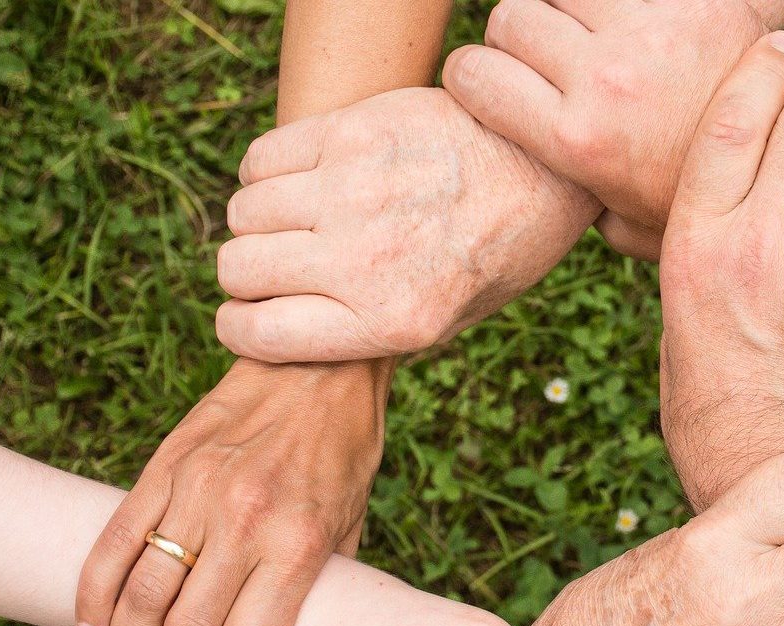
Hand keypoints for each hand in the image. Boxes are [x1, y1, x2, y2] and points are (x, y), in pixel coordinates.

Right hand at [75, 358, 389, 625]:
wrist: (318, 366)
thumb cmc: (343, 451)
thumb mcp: (351, 524)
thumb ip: (319, 584)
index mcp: (297, 545)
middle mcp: (245, 522)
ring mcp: (198, 492)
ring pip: (140, 597)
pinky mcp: (164, 468)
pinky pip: (112, 544)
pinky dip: (92, 598)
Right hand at [214, 87, 600, 362]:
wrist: (544, 168)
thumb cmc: (496, 252)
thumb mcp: (448, 322)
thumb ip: (367, 333)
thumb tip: (284, 334)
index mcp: (391, 322)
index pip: (258, 334)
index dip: (240, 327)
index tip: (247, 316)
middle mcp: (366, 260)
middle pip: (238, 269)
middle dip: (246, 275)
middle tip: (278, 266)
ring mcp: (355, 191)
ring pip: (243, 212)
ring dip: (258, 221)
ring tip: (296, 220)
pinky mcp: (352, 132)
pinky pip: (261, 158)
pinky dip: (265, 173)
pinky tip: (302, 179)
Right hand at [443, 0, 783, 258]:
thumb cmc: (702, 203)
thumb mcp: (629, 224)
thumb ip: (578, 205)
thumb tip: (545, 197)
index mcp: (575, 139)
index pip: (473, 74)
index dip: (472, 75)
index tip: (489, 84)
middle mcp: (602, 80)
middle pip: (511, 18)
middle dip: (517, 38)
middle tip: (544, 62)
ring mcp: (644, 34)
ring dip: (563, 8)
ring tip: (588, 39)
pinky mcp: (686, 2)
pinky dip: (609, 1)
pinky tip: (626, 24)